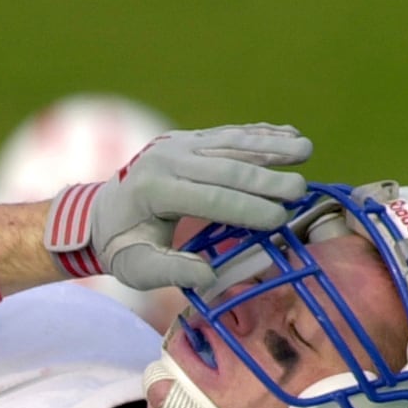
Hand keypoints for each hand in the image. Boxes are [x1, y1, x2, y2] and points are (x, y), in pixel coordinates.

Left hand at [43, 123, 311, 290]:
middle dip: (266, 178)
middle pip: (224, 167)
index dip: (245, 208)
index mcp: (153, 191)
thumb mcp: (137, 268)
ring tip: (306, 149)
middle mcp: (165, 159)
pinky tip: (289, 135)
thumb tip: (208, 274)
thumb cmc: (123, 246)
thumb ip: (170, 271)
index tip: (279, 219)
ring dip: (270, 146)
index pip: (208, 198)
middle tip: (301, 190)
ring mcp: (176, 143)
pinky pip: (227, 134)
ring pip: (230, 142)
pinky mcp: (187, 138)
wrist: (100, 213)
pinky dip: (259, 134)